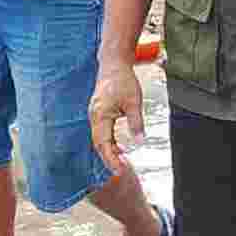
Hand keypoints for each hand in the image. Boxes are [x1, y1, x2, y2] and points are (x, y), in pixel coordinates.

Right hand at [88, 60, 144, 174]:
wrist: (114, 64)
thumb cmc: (123, 80)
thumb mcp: (134, 102)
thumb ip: (136, 122)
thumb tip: (140, 141)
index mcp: (100, 115)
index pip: (103, 143)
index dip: (111, 159)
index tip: (120, 170)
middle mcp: (95, 117)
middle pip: (99, 144)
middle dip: (109, 158)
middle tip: (121, 171)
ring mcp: (95, 115)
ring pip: (100, 139)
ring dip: (110, 151)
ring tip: (122, 162)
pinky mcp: (99, 113)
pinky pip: (102, 132)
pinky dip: (109, 142)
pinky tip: (120, 147)